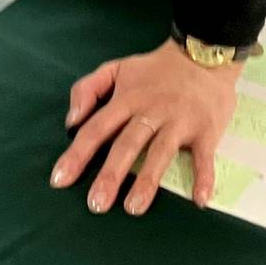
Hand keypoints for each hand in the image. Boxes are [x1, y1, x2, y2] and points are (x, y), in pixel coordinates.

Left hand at [50, 39, 240, 214]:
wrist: (202, 56)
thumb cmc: (155, 70)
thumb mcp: (116, 68)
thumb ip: (87, 88)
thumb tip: (71, 121)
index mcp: (126, 98)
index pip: (96, 128)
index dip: (77, 154)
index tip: (60, 180)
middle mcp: (150, 111)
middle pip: (126, 144)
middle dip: (110, 175)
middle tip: (95, 205)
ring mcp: (178, 122)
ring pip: (160, 152)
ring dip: (147, 181)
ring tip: (133, 208)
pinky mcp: (205, 130)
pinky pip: (205, 157)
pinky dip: (204, 177)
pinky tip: (199, 200)